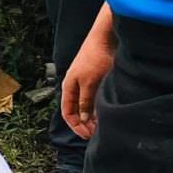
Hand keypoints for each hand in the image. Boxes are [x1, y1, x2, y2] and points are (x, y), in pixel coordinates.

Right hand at [62, 17, 114, 139]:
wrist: (105, 37)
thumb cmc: (95, 57)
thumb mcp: (89, 83)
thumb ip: (85, 102)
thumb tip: (82, 119)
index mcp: (68, 88)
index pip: (67, 113)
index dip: (76, 126)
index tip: (86, 135)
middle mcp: (74, 87)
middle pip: (76, 111)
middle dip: (84, 123)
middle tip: (95, 133)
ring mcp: (84, 82)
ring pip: (86, 105)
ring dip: (92, 116)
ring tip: (101, 124)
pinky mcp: (94, 78)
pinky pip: (93, 97)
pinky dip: (97, 106)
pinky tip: (105, 110)